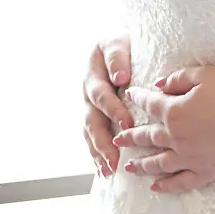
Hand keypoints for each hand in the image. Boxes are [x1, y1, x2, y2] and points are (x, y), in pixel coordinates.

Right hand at [83, 36, 133, 178]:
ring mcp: (88, 107)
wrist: (116, 47)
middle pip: (92, 121)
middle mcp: (87, 94)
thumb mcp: (117, 41)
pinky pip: (92, 138)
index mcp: (93, 76)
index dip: (113, 110)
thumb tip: (120, 78)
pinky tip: (104, 171)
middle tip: (115, 159)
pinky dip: (97, 155)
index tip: (127, 123)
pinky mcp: (94, 117)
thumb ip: (117, 57)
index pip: (101, 96)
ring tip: (108, 171)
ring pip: (90, 133)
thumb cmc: (121, 43)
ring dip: (99, 153)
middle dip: (103, 141)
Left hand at [112, 64, 214, 194]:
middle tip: (117, 138)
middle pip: (147, 137)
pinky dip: (166, 186)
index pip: (149, 104)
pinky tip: (156, 187)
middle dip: (130, 136)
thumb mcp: (205, 74)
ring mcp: (189, 158)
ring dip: (141, 165)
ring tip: (129, 167)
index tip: (130, 96)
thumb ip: (178, 79)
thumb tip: (158, 86)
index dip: (138, 98)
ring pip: (158, 163)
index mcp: (174, 111)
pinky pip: (180, 182)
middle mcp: (176, 137)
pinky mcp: (205, 172)